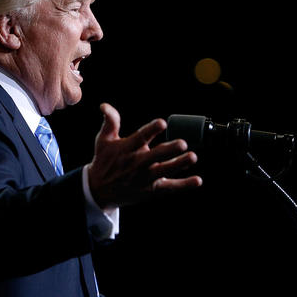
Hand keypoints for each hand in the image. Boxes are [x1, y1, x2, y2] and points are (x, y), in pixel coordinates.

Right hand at [87, 103, 201, 208]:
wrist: (99, 190)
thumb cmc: (104, 161)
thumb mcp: (103, 140)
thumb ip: (110, 121)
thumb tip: (104, 105)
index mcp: (126, 148)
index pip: (139, 137)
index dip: (151, 129)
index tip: (162, 122)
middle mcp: (136, 163)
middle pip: (154, 155)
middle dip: (169, 150)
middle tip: (182, 143)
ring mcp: (144, 178)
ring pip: (164, 170)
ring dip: (179, 164)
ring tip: (192, 157)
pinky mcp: (151, 190)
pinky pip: (169, 187)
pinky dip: (183, 185)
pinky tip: (197, 180)